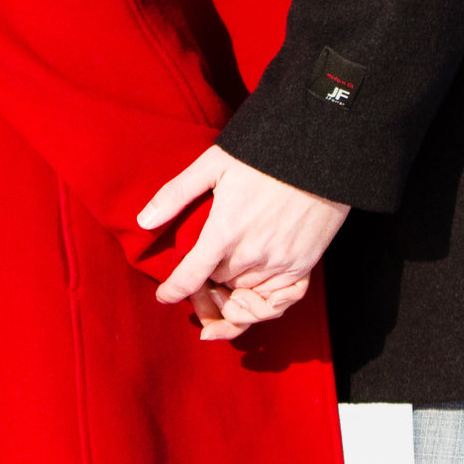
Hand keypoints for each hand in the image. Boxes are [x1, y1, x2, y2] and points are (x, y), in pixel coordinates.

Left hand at [139, 145, 350, 338]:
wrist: (318, 156)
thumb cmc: (263, 156)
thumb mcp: (213, 164)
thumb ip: (176, 194)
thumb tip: (144, 220)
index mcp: (224, 232)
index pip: (190, 276)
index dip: (173, 291)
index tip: (165, 296)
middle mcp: (251, 255)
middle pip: (218, 289)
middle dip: (204, 290)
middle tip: (199, 280)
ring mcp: (280, 263)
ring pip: (246, 297)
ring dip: (231, 297)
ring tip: (223, 288)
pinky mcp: (302, 266)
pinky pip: (279, 302)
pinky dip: (263, 307)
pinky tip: (251, 301)